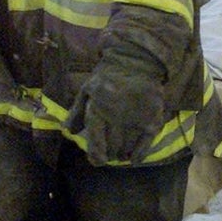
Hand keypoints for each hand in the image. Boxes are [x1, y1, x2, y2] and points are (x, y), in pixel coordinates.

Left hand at [67, 47, 164, 164]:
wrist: (138, 60)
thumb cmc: (108, 76)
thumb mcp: (87, 89)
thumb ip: (77, 112)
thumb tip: (69, 132)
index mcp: (98, 109)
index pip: (96, 141)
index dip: (96, 156)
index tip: (98, 161)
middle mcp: (116, 117)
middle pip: (112, 148)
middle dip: (110, 155)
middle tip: (110, 154)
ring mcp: (135, 119)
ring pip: (127, 147)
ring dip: (122, 154)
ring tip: (121, 154)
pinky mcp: (152, 119)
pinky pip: (145, 144)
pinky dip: (139, 154)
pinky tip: (134, 158)